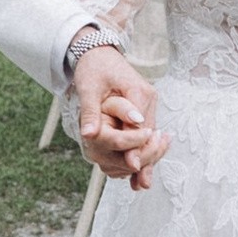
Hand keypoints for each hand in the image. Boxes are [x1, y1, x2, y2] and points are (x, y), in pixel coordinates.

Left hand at [72, 47, 167, 190]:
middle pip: (149, 134)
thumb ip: (91, 112)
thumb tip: (89, 135)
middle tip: (140, 182)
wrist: (98, 52)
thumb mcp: (88, 88)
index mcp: (138, 91)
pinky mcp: (143, 109)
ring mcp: (147, 103)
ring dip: (146, 159)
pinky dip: (142, 150)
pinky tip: (139, 171)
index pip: (141, 125)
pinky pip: (144, 133)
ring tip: (142, 184)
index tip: (132, 167)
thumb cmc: (93, 68)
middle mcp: (148, 98)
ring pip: (149, 136)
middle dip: (145, 158)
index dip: (137, 147)